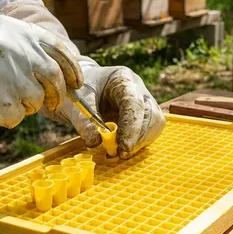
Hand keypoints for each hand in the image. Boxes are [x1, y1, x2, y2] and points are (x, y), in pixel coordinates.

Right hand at [0, 15, 82, 127]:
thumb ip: (24, 45)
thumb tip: (58, 70)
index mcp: (16, 30)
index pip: (60, 50)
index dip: (73, 69)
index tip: (76, 83)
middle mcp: (15, 49)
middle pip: (54, 79)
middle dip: (56, 95)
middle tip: (49, 103)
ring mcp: (5, 74)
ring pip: (35, 101)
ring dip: (23, 106)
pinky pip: (15, 118)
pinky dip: (4, 118)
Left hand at [45, 64, 165, 158]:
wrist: (83, 88)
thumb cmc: (80, 91)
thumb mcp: (77, 104)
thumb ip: (84, 122)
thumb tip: (95, 143)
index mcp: (123, 79)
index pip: (134, 103)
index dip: (131, 126)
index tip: (123, 146)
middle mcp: (139, 89)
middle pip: (151, 115)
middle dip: (138, 138)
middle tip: (120, 154)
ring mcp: (145, 102)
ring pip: (155, 124)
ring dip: (140, 142)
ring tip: (120, 153)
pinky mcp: (145, 116)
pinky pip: (151, 131)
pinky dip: (139, 143)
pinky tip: (124, 148)